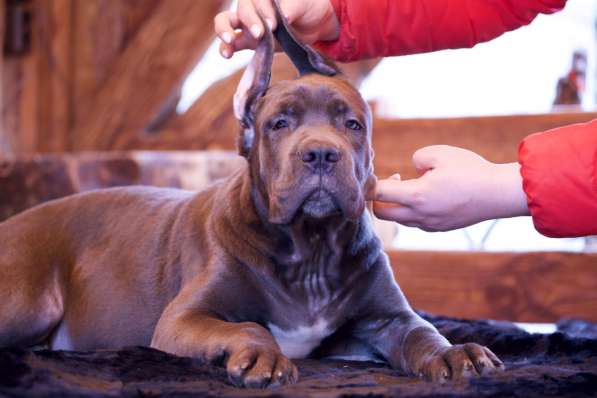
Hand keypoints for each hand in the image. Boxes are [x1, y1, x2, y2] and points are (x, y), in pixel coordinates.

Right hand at [214, 0, 339, 57]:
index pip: (256, 0)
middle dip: (250, 22)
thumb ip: (294, 6)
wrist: (314, 25)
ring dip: (225, 30)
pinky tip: (227, 54)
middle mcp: (252, 6)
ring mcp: (248, 24)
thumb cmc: (308, 7)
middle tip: (260, 34)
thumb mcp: (305, 3)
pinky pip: (231, 43)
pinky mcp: (248, 41)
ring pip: (226, 22)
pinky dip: (226, 47)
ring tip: (230, 40)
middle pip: (242, 10)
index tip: (274, 25)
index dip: (262, 12)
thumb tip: (285, 15)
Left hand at [373, 145, 529, 230]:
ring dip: (396, 204)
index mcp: (416, 196)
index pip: (377, 193)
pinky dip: (411, 210)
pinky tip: (427, 196)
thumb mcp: (440, 153)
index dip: (368, 183)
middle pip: (381, 213)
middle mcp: (419, 215)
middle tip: (394, 179)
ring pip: (398, 219)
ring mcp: (429, 224)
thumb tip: (412, 171)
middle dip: (378, 197)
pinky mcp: (439, 228)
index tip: (372, 172)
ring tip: (413, 185)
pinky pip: (414, 222)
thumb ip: (418, 158)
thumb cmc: (470, 170)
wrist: (498, 194)